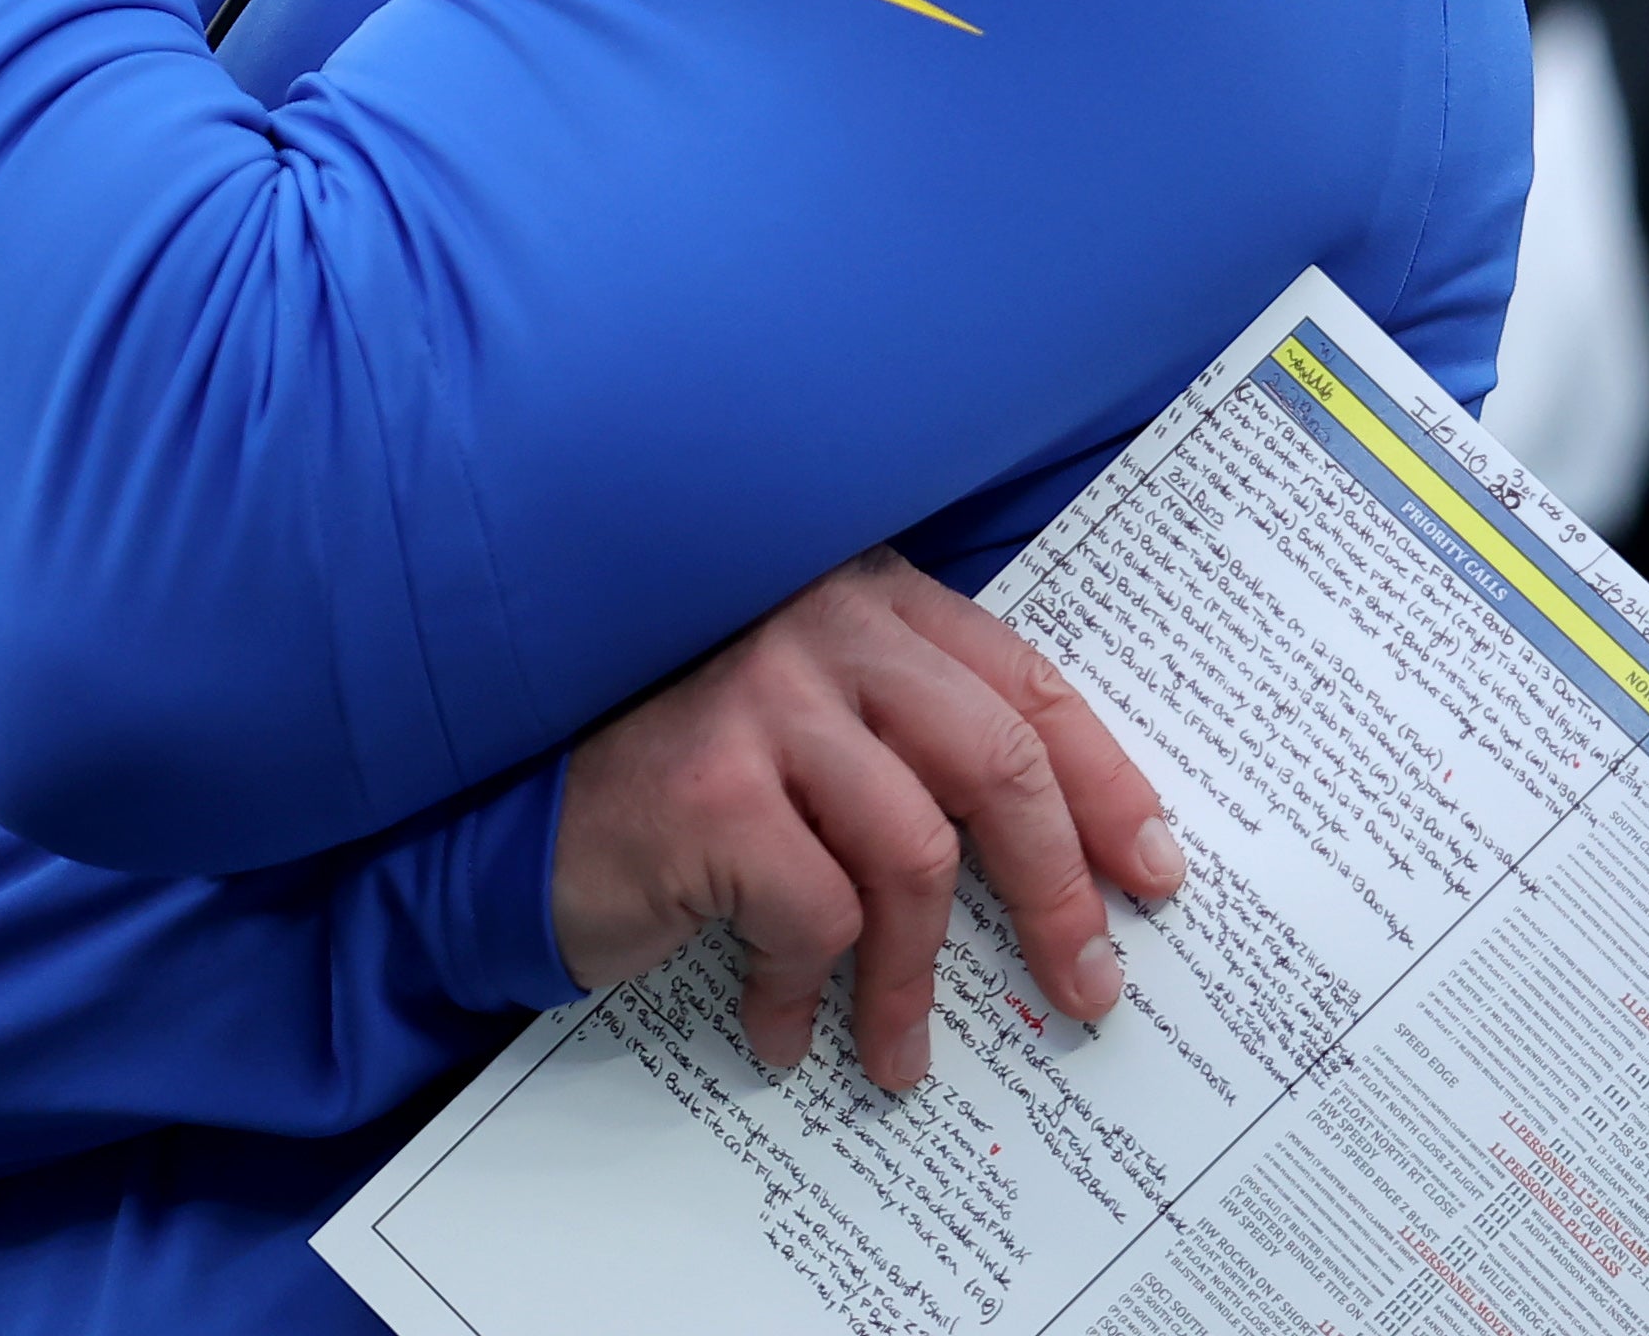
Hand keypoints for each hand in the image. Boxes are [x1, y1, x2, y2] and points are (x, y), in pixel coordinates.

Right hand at [550, 551, 1185, 1092]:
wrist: (494, 804)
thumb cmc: (666, 771)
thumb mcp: (800, 726)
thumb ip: (904, 742)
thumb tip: (1062, 855)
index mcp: (862, 596)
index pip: (1021, 680)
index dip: (1104, 781)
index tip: (1154, 871)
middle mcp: (818, 623)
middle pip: (996, 761)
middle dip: (1058, 890)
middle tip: (1087, 985)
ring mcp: (759, 697)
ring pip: (916, 853)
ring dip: (920, 978)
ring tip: (904, 1051)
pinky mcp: (709, 788)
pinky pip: (817, 912)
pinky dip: (812, 990)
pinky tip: (786, 1026)